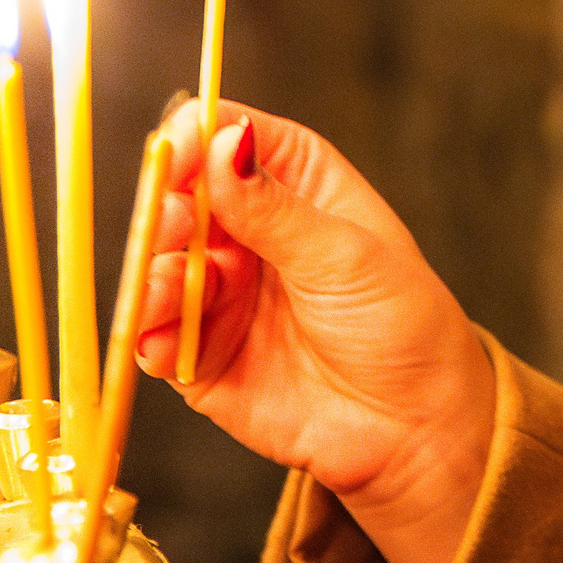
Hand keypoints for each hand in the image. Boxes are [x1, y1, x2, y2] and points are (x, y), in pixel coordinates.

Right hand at [137, 100, 494, 562]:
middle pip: (179, 197)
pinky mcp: (202, 355)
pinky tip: (164, 343)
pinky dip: (148, 334)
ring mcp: (222, 292)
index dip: (195, 135)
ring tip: (167, 291)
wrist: (413, 427)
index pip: (229, 135)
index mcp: (297, 183)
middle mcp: (251, 230)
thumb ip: (272, 208)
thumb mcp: (342, 256)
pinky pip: (155, 335)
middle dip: (164, 209)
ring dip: (150, 273)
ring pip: (157, 265)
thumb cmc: (400, 325)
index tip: (175, 152)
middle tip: (171, 230)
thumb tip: (221, 141)